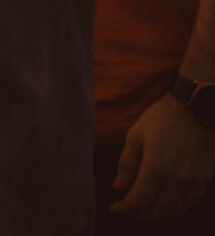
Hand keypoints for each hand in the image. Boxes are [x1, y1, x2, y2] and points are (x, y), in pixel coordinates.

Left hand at [112, 93, 214, 218]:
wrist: (195, 108)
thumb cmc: (161, 118)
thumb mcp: (135, 135)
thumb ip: (126, 164)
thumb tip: (118, 188)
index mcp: (157, 168)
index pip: (137, 202)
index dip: (123, 208)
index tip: (114, 207)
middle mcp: (178, 179)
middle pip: (156, 212)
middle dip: (139, 211)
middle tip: (129, 203)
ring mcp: (194, 181)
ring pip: (175, 211)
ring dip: (158, 209)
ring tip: (147, 199)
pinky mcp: (206, 179)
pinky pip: (191, 202)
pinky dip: (177, 204)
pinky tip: (166, 194)